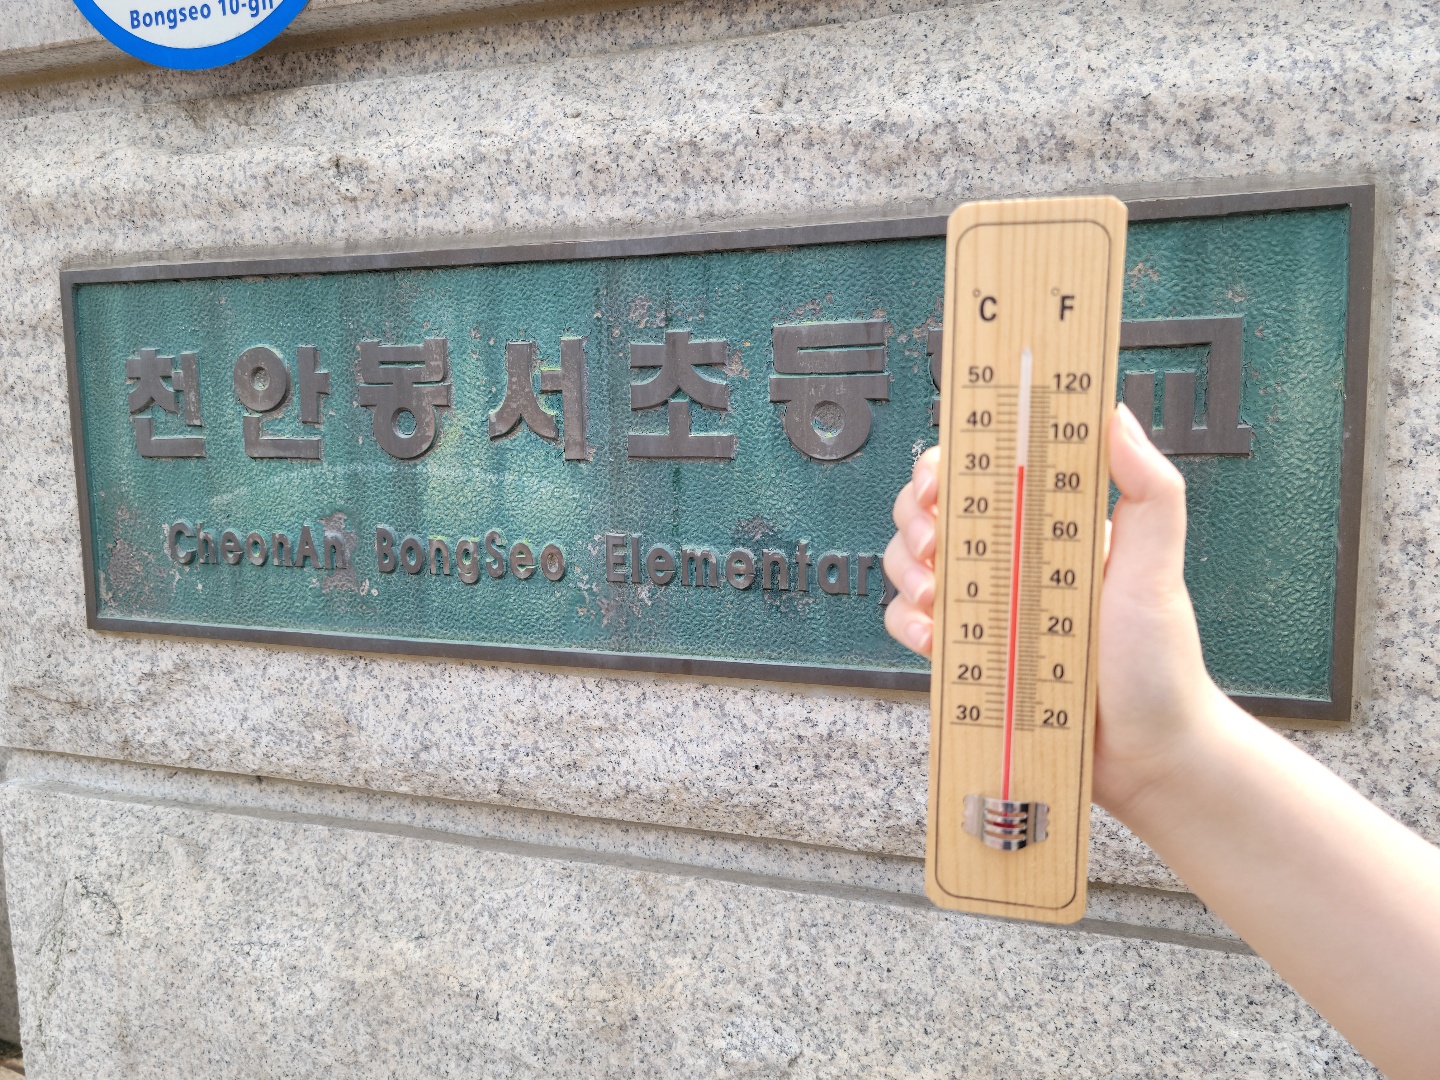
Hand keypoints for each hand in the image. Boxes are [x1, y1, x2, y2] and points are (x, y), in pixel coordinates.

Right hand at [882, 403, 1227, 814]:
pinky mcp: (967, 654)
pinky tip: (935, 641)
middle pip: (932, 511)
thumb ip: (1149, 489)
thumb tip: (1114, 414)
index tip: (941, 476)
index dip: (949, 463)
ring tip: (937, 598)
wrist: (1146, 758)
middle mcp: (1010, 559)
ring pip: (911, 563)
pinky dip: (910, 625)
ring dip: (907, 569)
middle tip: (933, 540)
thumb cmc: (1159, 664)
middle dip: (915, 516)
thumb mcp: (1159, 567)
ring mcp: (984, 607)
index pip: (986, 469)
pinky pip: (912, 625)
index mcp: (1050, 526)